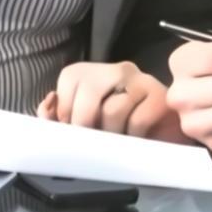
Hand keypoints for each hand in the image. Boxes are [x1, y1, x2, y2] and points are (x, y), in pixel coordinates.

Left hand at [37, 61, 187, 141]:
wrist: (163, 138)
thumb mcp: (83, 123)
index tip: (73, 131)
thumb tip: (48, 108)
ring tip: (117, 141)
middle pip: (89, 89)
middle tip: (92, 142)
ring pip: (112, 109)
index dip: (66, 110)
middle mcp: (117, 70)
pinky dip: (132, 137)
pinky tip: (136, 140)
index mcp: (93, 73)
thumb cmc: (117, 131)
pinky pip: (137, 121)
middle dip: (85, 123)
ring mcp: (141, 81)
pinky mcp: (160, 98)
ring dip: (112, 134)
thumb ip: (58, 117)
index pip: (69, 78)